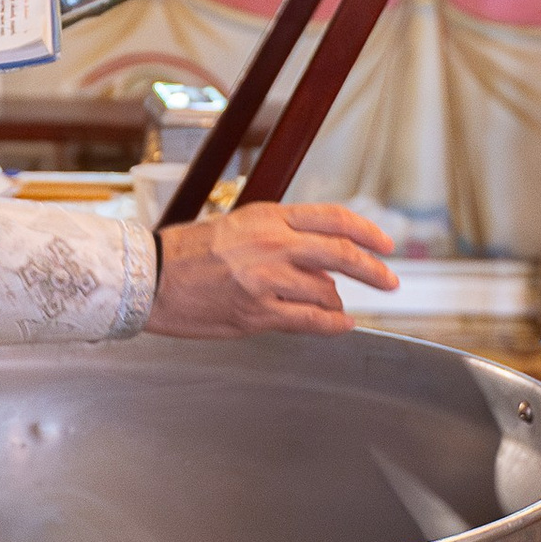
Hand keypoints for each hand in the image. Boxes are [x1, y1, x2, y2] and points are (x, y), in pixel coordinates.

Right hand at [146, 203, 395, 338]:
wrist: (149, 279)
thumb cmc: (187, 254)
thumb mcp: (236, 226)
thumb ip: (279, 236)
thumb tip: (321, 262)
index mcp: (267, 216)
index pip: (332, 218)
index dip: (367, 231)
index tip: (385, 244)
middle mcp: (272, 243)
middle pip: (342, 253)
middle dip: (373, 269)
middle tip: (391, 280)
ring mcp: (267, 279)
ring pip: (327, 292)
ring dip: (335, 301)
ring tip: (330, 306)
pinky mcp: (257, 312)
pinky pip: (310, 320)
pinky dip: (333, 324)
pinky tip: (342, 325)